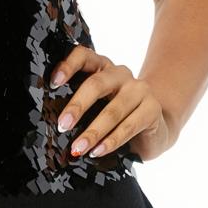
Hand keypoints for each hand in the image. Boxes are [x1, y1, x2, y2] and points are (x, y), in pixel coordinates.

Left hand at [49, 45, 171, 162]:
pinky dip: (111, 141)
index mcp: (102, 67)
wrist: (154, 129)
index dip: (68, 66)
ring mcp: (139, 89)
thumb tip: (57, 124)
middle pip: (96, 84)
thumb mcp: (96, 106)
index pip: (83, 56)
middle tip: (63, 125)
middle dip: (77, 106)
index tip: (53, 83)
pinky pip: (129, 126)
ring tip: (78, 147)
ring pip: (112, 110)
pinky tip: (98, 151)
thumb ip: (81, 106)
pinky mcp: (152, 108)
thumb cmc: (116, 117)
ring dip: (93, 132)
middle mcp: (120, 74)